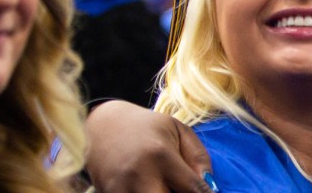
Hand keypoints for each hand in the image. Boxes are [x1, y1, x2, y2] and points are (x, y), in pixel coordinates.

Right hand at [84, 101, 212, 192]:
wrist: (101, 126)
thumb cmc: (148, 128)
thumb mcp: (179, 131)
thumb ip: (199, 158)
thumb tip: (211, 187)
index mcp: (161, 156)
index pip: (195, 190)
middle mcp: (139, 176)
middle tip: (179, 186)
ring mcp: (120, 189)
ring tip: (164, 184)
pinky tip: (147, 185)